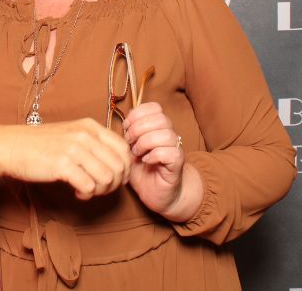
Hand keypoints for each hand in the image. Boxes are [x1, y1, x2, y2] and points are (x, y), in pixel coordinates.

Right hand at [3, 118, 131, 199]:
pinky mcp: (62, 165)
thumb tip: (118, 164)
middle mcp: (85, 135)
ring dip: (100, 190)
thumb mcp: (71, 134)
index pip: (124, 149)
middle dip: (114, 184)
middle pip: (120, 166)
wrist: (10, 146)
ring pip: (107, 178)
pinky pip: (89, 186)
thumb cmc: (40, 144)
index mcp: (90, 126)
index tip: (114, 179)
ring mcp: (74, 149)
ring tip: (86, 190)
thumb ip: (93, 143)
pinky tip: (75, 191)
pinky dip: (86, 194)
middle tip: (99, 188)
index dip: (124, 169)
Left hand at [123, 102, 196, 218]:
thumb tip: (123, 120)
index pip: (154, 107)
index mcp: (157, 127)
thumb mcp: (129, 148)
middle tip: (130, 142)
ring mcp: (175, 148)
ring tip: (137, 153)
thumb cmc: (142, 171)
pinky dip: (154, 155)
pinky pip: (170, 152)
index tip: (126, 127)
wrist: (157, 194)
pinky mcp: (177, 164)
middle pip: (160, 118)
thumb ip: (127, 133)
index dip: (138, 114)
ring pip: (166, 134)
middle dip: (139, 128)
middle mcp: (169, 134)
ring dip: (146, 142)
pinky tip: (146, 161)